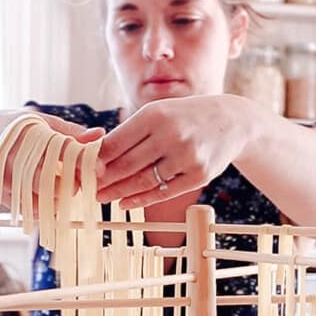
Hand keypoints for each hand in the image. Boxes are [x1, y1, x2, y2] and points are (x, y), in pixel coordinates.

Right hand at [0, 112, 103, 210]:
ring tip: (64, 190)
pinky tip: (49, 199)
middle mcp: (16, 157)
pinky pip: (30, 211)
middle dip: (73, 186)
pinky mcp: (1, 194)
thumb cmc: (14, 128)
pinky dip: (44, 210)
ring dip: (60, 201)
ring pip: (42, 201)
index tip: (101, 170)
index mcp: (29, 134)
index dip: (84, 162)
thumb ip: (70, 130)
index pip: (63, 150)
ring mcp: (6, 177)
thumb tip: (101, 134)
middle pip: (52, 181)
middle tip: (81, 183)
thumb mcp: (39, 121)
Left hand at [96, 94, 251, 208]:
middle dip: (104, 180)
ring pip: (144, 181)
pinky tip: (127, 203)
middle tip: (88, 188)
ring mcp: (186, 156)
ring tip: (104, 197)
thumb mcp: (159, 113)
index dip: (96, 160)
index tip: (83, 170)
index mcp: (154, 114)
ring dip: (120, 192)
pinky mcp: (199, 175)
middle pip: (127, 164)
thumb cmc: (185, 117)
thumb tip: (98, 157)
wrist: (232, 121)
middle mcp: (171, 134)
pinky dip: (142, 200)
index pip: (116, 142)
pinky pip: (164, 192)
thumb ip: (132, 132)